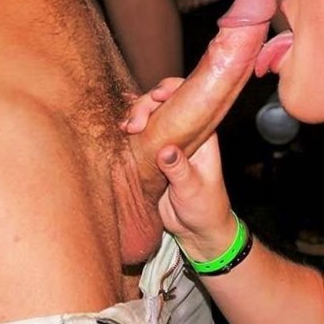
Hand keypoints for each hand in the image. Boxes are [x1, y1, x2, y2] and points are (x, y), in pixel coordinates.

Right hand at [116, 0, 273, 263]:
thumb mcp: (195, 192)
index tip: (158, 98)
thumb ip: (182, 172)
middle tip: (133, 122)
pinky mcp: (149, 154)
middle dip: (147, 102)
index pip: (189, 95)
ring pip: (148, 114)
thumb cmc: (205, 210)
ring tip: (125, 128)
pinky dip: (127, 128)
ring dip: (134, 115)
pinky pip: (136, 132)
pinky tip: (118, 130)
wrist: (196, 233)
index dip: (172, 90)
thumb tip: (167, 151)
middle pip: (164, 100)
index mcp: (204, 131)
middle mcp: (184, 130)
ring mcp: (165, 140)